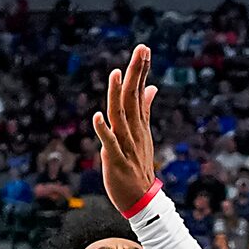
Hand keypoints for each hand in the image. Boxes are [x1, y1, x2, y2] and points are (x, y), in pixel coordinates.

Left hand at [90, 44, 161, 214]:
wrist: (142, 199)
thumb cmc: (138, 166)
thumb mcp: (143, 134)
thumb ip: (144, 109)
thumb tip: (151, 87)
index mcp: (138, 125)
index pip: (140, 92)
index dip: (141, 70)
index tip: (143, 48)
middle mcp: (133, 131)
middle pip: (133, 98)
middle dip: (136, 73)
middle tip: (141, 49)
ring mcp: (126, 145)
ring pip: (121, 116)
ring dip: (118, 95)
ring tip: (116, 73)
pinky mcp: (116, 161)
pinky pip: (110, 144)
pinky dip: (104, 130)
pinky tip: (97, 116)